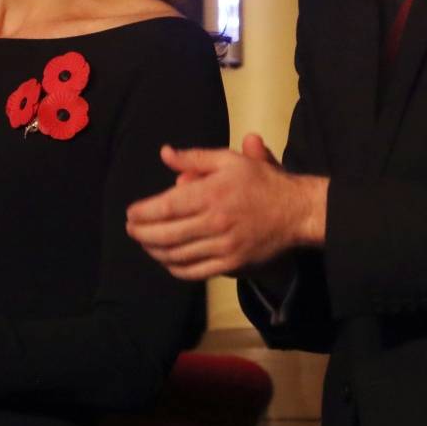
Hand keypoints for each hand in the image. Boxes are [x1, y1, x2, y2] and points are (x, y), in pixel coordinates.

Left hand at [125, 134, 327, 280]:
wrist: (295, 211)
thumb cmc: (261, 182)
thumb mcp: (229, 160)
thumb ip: (194, 158)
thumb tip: (165, 153)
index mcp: (212, 194)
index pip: (166, 207)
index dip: (143, 213)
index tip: (131, 213)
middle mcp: (215, 222)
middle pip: (166, 234)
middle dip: (142, 234)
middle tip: (131, 229)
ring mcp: (223, 246)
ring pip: (177, 255)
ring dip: (155, 251)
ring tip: (145, 243)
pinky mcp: (231, 264)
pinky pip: (194, 272)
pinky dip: (175, 268)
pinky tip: (167, 259)